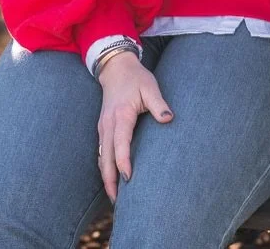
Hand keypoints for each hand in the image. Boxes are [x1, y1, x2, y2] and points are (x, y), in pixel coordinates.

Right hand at [97, 51, 173, 202]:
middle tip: (118, 201)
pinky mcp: (102, 129)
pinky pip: (101, 152)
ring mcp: (103, 128)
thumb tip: (169, 119)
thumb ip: (159, 104)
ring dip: (106, 176)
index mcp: (121, 116)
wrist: (116, 68)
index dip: (123, 163)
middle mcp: (108, 125)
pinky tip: (111, 178)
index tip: (129, 178)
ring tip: (115, 196)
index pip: (119, 144)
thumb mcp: (150, 87)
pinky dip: (104, 167)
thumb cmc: (136, 78)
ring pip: (101, 157)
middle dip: (110, 180)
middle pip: (105, 158)